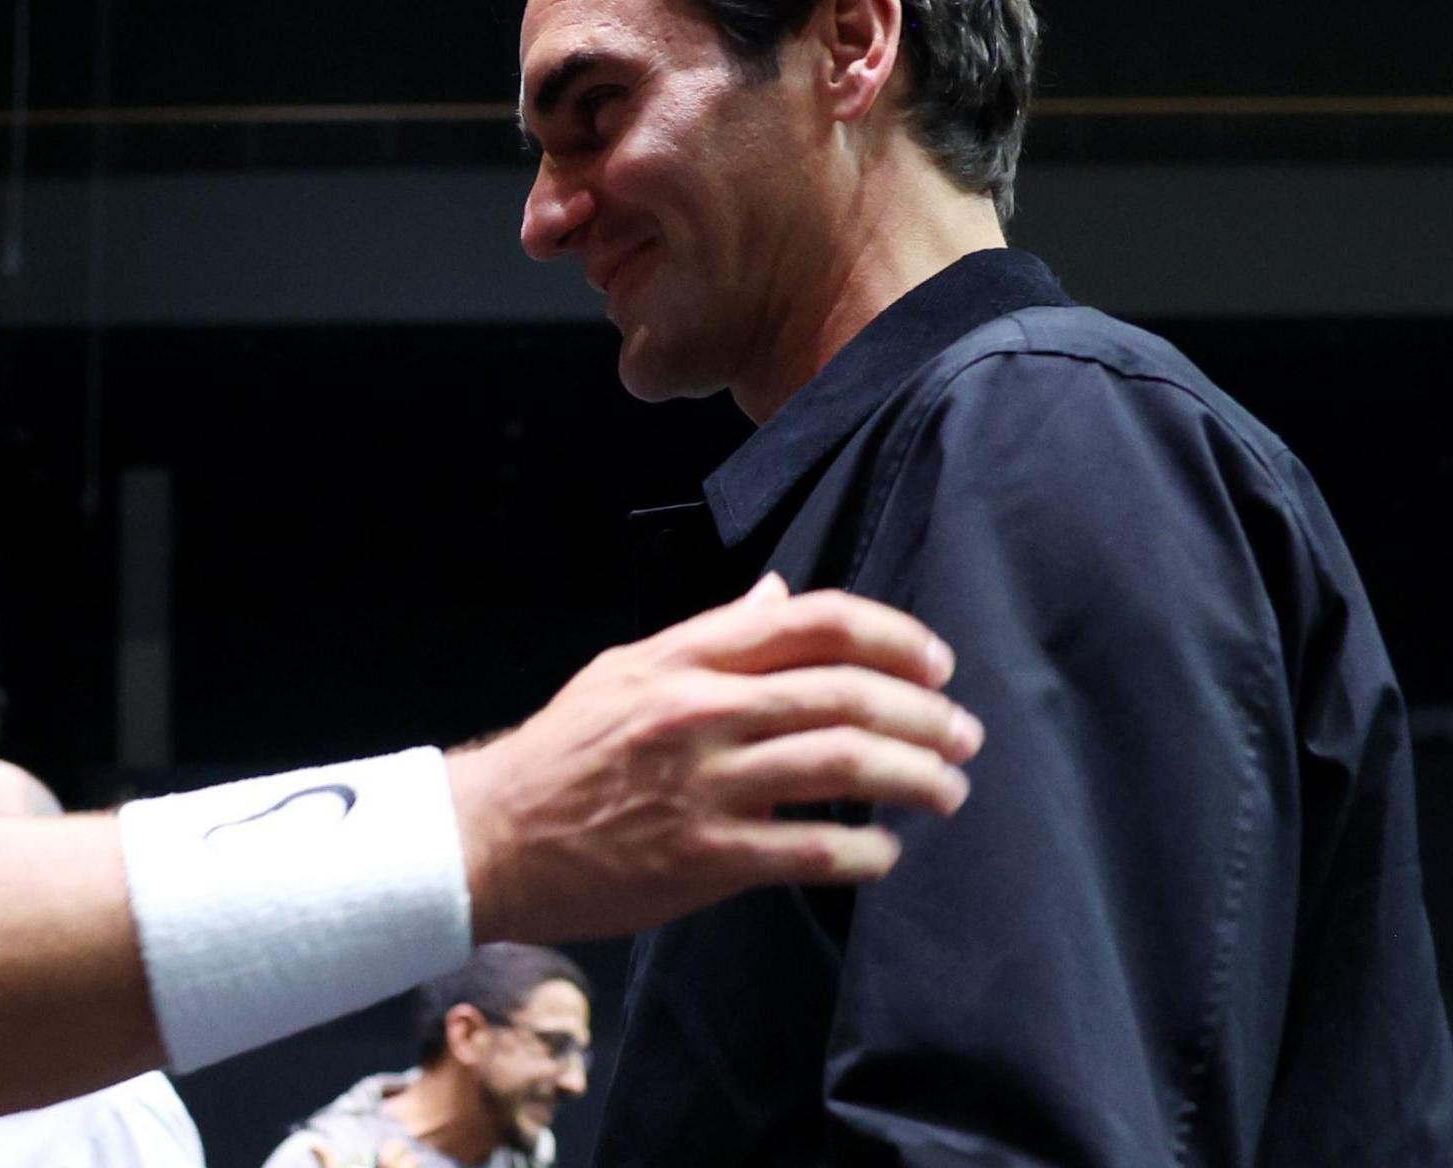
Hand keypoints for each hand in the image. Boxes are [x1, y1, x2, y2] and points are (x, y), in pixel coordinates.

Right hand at [449, 574, 980, 943]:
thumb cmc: (561, 752)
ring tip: (948, 791)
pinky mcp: (703, 857)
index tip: (936, 665)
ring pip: (841, 766)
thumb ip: (710, 636)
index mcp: (685, 658)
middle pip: (844, 694)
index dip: (893, 638)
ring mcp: (702, 785)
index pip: (812, 622)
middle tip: (963, 737)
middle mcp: (699, 711)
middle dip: (924, 715)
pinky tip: (884, 854)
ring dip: (915, 778)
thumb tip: (777, 594)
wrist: (490, 836)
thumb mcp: (625, 670)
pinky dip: (865, 852)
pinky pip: (810, 849)